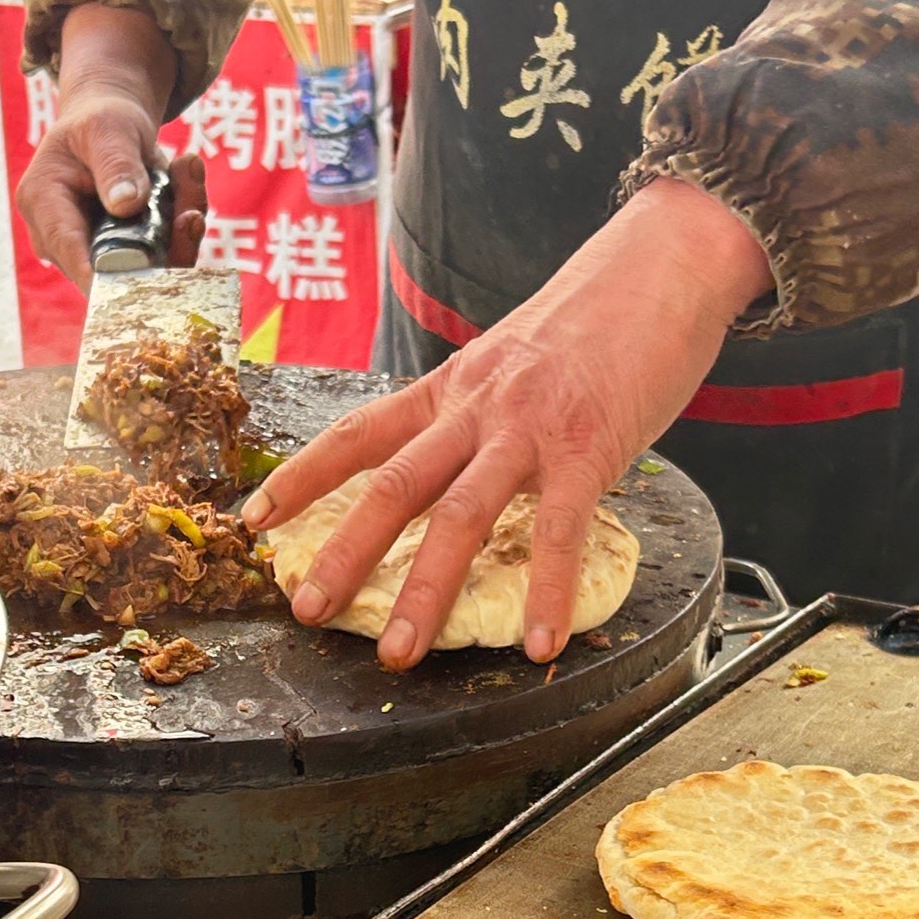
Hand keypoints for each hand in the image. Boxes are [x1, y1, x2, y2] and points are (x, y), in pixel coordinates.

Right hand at [15, 1, 206, 283]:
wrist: (110, 130)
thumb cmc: (100, 123)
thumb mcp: (107, 128)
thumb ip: (116, 162)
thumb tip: (125, 204)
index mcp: (44, 203)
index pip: (70, 250)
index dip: (104, 275)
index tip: (141, 285)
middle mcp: (62, 239)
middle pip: (113, 268)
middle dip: (162, 246)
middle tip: (194, 213)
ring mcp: (92, 252)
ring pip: (144, 268)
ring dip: (180, 234)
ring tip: (191, 178)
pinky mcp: (124, 257)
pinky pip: (161, 257)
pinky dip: (183, 228)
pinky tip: (191, 184)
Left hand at [243, 178, 771, 667]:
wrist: (662, 265)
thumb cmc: (592, 321)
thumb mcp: (510, 360)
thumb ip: (476, 411)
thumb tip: (453, 462)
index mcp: (451, 389)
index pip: (358, 433)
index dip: (302, 477)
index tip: (256, 520)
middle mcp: (477, 408)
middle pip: (394, 485)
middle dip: (345, 552)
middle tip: (308, 610)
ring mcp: (530, 430)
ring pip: (460, 516)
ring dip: (424, 591)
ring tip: (399, 653)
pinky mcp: (589, 449)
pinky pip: (560, 531)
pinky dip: (549, 592)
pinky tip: (542, 644)